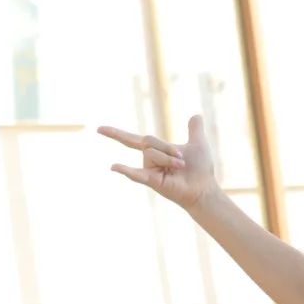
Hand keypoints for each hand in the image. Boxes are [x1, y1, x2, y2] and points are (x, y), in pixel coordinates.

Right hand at [97, 112, 217, 214]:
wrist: (205, 188)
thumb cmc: (200, 169)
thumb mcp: (198, 143)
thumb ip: (194, 129)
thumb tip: (196, 115)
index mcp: (155, 151)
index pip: (131, 139)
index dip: (116, 133)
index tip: (99, 129)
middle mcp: (148, 160)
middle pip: (148, 141)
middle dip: (166, 148)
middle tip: (182, 159)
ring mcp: (148, 171)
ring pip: (151, 153)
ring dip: (169, 158)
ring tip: (180, 168)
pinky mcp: (152, 182)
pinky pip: (137, 173)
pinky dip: (125, 170)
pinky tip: (113, 167)